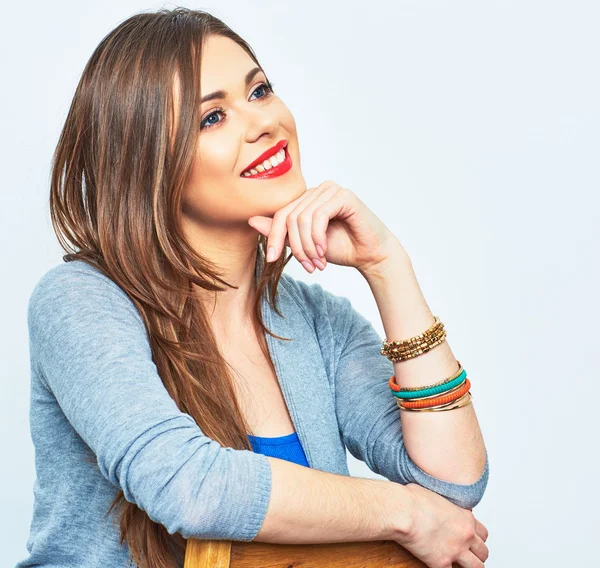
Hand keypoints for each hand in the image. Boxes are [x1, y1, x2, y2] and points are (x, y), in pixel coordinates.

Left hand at [247, 180, 405, 272]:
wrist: (370, 255)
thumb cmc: (341, 248)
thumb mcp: (304, 244)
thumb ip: (281, 233)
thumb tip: (251, 221)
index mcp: (307, 199)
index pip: (280, 214)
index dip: (272, 237)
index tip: (272, 259)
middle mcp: (318, 190)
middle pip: (289, 217)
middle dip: (295, 247)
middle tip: (307, 266)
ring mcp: (331, 190)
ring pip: (302, 218)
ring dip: (307, 246)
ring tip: (317, 262)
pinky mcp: (344, 196)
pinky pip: (318, 215)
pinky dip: (317, 238)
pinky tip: (324, 251)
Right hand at [397, 483, 488, 567]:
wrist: (404, 511)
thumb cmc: (414, 500)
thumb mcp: (435, 495)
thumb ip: (443, 504)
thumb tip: (434, 503)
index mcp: (465, 517)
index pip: (483, 533)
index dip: (476, 537)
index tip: (469, 539)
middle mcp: (465, 535)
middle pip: (483, 552)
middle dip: (476, 554)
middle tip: (467, 555)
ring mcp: (455, 550)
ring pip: (477, 567)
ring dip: (469, 566)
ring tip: (459, 565)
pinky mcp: (441, 563)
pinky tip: (438, 565)